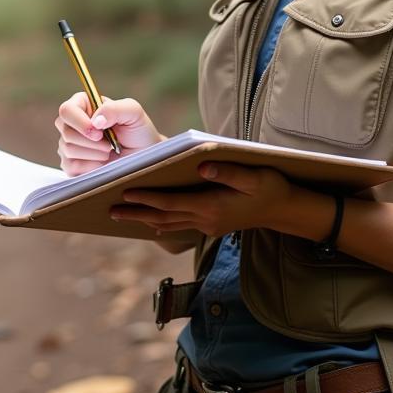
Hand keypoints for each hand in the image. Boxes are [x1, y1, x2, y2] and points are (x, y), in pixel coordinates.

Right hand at [54, 93, 162, 176]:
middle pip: (66, 132)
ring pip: (68, 150)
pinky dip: (92, 166)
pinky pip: (72, 167)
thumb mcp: (133, 113)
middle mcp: (72, 123)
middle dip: (91, 142)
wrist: (142, 156)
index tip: (99, 132)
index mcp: (83, 105)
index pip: (66, 110)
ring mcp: (68, 144)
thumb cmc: (138, 130)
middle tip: (110, 144)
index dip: (80, 122)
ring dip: (95, 154)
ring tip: (109, 151)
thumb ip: (114, 109)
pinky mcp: (71, 165)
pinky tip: (103, 163)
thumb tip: (95, 121)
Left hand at [112, 162, 295, 235]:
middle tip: (109, 209)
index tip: (125, 193)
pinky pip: (179, 226)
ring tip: (121, 214)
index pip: (171, 204)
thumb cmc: (271, 187)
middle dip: (136, 213)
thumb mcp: (255, 175)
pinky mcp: (210, 225)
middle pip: (163, 217)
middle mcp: (206, 219)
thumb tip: (201, 166)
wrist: (284, 210)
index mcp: (212, 205)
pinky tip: (150, 220)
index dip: (147, 199)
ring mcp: (207, 225)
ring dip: (144, 219)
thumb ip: (228, 171)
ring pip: (168, 225)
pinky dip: (160, 223)